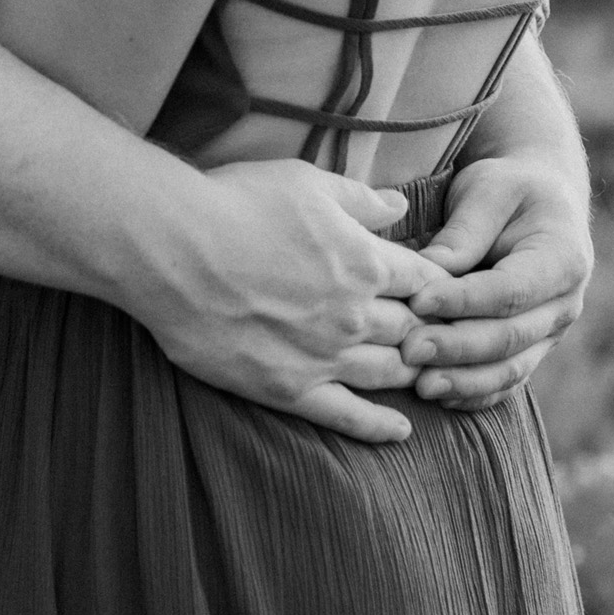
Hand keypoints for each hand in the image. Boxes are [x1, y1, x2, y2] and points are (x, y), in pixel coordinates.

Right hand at [156, 161, 434, 446]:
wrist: (171, 248)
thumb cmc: (235, 202)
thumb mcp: (306, 182)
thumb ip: (360, 199)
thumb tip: (400, 205)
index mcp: (367, 262)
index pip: (428, 282)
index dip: (440, 286)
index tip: (442, 290)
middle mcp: (356, 315)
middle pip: (415, 330)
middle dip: (430, 331)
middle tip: (438, 335)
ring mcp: (324, 356)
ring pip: (390, 372)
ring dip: (412, 371)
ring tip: (423, 373)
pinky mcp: (289, 389)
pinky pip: (346, 416)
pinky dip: (379, 426)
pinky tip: (400, 431)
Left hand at [396, 155, 592, 410]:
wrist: (538, 204)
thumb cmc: (509, 190)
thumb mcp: (489, 190)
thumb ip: (464, 231)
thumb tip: (429, 271)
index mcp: (564, 258)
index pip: (511, 290)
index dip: (465, 300)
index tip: (419, 301)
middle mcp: (564, 304)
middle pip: (510, 337)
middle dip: (458, 347)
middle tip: (409, 349)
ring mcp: (550, 334)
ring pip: (510, 369)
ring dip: (464, 380)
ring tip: (420, 385)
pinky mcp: (530, 350)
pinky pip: (504, 381)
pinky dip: (473, 393)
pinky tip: (439, 397)